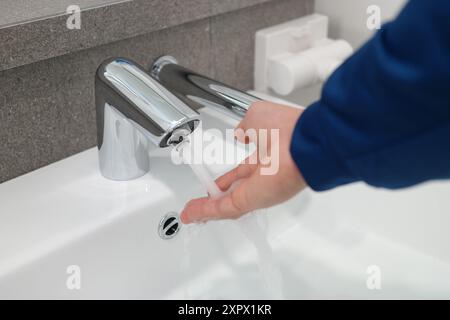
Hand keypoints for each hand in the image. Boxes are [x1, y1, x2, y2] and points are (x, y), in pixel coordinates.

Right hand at [180, 101, 306, 223]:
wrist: (301, 143)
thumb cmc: (286, 128)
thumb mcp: (257, 117)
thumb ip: (245, 128)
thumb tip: (240, 134)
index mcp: (265, 157)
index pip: (242, 172)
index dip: (227, 178)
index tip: (215, 182)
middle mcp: (261, 177)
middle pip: (233, 191)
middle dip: (216, 197)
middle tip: (203, 201)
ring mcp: (255, 191)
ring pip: (224, 204)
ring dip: (205, 209)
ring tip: (189, 213)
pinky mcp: (249, 201)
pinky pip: (221, 208)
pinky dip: (203, 212)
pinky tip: (190, 214)